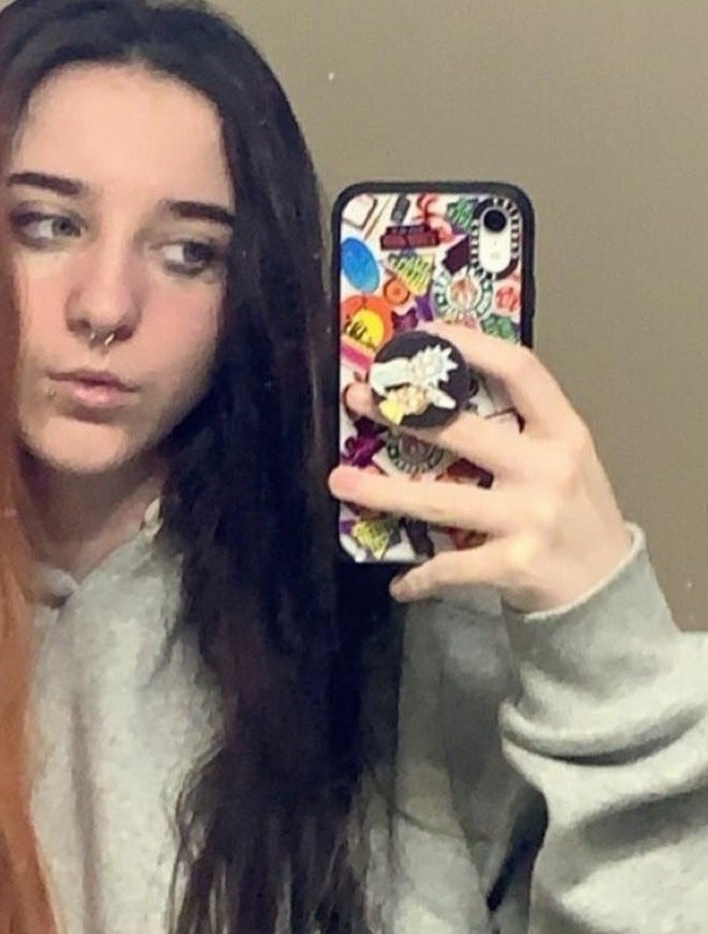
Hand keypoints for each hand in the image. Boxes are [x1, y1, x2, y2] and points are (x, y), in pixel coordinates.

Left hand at [327, 321, 632, 612]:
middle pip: (463, 432)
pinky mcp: (514, 564)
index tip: (423, 335)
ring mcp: (530, 517)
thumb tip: (445, 395)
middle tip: (357, 399)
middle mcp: (547, 468)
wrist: (605, 586)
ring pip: (440, 500)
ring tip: (340, 482)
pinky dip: (419, 577)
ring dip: (383, 493)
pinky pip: (449, 567)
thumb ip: (521, 429)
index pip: (519, 370)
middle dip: (402, 414)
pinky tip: (399, 583)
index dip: (470, 346)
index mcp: (563, 431)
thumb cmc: (575, 514)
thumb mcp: (565, 458)